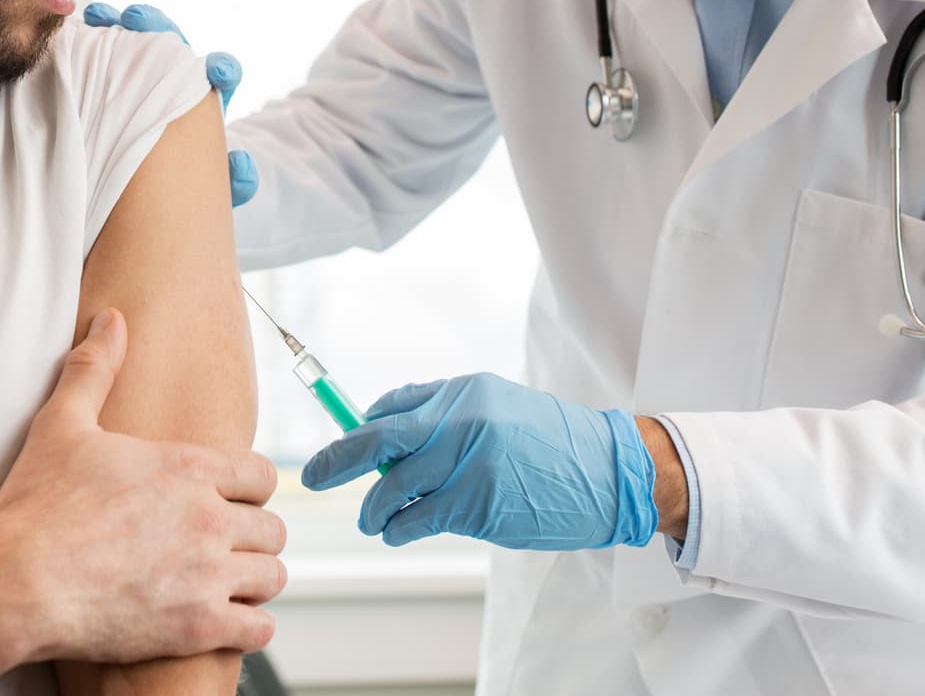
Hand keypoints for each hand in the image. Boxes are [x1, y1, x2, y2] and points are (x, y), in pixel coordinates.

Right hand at [0, 309, 286, 663]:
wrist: (14, 582)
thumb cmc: (35, 506)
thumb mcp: (62, 424)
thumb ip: (94, 368)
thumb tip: (110, 319)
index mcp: (186, 467)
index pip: (261, 474)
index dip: (249, 488)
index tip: (231, 500)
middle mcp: (208, 517)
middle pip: (272, 528)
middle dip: (253, 537)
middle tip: (228, 547)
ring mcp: (206, 574)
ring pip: (273, 577)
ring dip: (254, 581)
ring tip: (229, 586)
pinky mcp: (197, 626)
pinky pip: (257, 630)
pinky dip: (248, 628)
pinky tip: (227, 623)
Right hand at [85, 2, 258, 207]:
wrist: (156, 193)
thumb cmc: (189, 187)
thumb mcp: (213, 189)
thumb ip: (235, 181)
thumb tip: (241, 161)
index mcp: (209, 101)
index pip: (222, 74)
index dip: (222, 68)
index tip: (218, 70)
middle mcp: (179, 80)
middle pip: (174, 43)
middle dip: (159, 26)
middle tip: (137, 19)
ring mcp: (148, 74)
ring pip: (139, 38)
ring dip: (120, 23)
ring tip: (98, 17)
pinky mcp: (119, 74)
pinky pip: (107, 48)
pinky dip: (95, 35)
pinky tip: (77, 29)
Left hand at [300, 372, 657, 550]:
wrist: (610, 472)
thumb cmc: (553, 445)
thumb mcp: (500, 408)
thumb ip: (447, 416)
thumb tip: (386, 428)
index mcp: (464, 392)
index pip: (392, 406)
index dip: (359, 429)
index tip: (342, 446)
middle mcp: (462, 420)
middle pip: (379, 439)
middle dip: (338, 459)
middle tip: (313, 475)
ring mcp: (470, 462)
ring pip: (394, 485)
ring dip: (373, 506)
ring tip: (372, 519)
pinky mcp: (478, 502)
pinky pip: (418, 517)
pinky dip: (398, 527)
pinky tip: (395, 531)